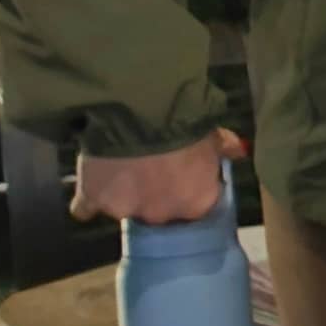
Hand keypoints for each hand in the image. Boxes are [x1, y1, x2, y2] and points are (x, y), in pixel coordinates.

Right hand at [72, 130, 243, 223]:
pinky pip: (86, 208)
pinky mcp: (93, 200)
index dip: (188, 193)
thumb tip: (239, 150)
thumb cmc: (183, 122)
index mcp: (197, 203)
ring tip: (119, 165)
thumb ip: (225, 146)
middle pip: (158, 213)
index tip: (183, 179)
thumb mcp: (211, 133)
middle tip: (149, 169)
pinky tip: (90, 186)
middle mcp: (163, 215)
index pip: (196, 209)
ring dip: (122, 192)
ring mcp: (126, 210)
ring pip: (124, 208)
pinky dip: (88, 199)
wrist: (137, 110)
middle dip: (155, 194)